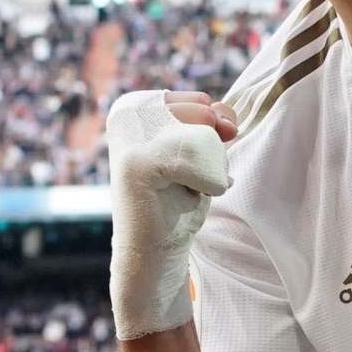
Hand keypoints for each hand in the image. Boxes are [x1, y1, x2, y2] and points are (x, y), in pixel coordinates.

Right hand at [105, 90, 237, 339]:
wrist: (152, 250)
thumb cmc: (177, 196)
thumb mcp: (199, 146)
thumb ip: (213, 120)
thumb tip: (225, 120)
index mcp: (135, 104)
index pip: (202, 101)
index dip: (208, 136)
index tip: (182, 162)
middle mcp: (126, 113)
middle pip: (206, 116)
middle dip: (210, 154)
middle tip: (181, 179)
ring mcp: (129, 135)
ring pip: (206, 138)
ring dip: (208, 172)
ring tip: (180, 188)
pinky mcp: (138, 162)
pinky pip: (202, 163)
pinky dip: (206, 186)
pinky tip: (183, 197)